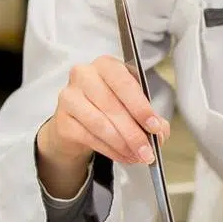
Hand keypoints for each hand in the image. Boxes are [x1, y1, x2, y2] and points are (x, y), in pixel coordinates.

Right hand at [37, 55, 170, 166]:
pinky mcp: (62, 120)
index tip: (154, 126)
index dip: (141, 107)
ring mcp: (69, 97)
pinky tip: (123, 156)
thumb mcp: (133, 106)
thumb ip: (151, 117)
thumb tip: (160, 133)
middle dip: (134, 133)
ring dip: (123, 144)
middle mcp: (84, 75)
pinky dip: (110, 150)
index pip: (124, 83)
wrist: (76, 122)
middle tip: (148, 151)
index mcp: (106, 65)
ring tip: (138, 156)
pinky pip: (89, 137)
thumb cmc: (108, 107)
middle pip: (112, 106)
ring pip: (100, 124)